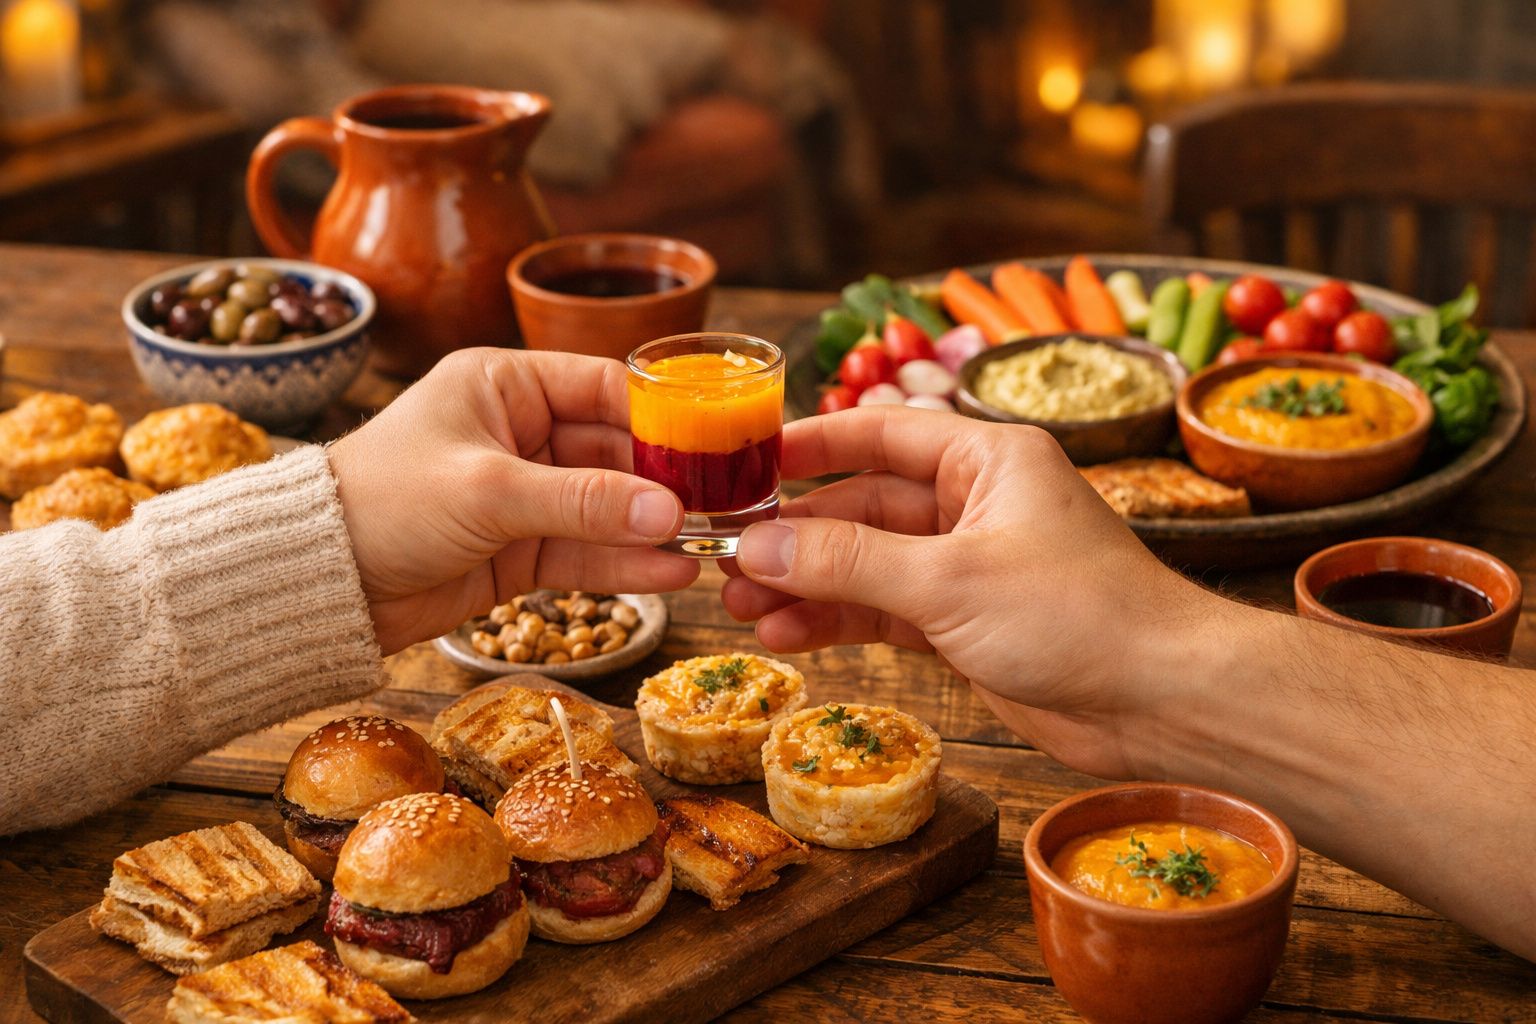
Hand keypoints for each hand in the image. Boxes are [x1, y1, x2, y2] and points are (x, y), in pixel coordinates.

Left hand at [327, 348, 698, 652]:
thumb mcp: (487, 491)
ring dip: (654, 527)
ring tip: (712, 545)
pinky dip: (626, 563)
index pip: (605, 387)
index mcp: (505, 385)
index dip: (663, 417)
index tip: (717, 442)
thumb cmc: (383, 502)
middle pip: (616, 452)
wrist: (317, 580)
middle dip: (668, 481)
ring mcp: (522, 495)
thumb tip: (670, 512)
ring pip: (607, 508)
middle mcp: (520, 433)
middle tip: (725, 504)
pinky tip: (672, 572)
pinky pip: (586, 553)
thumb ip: (582, 502)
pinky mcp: (519, 551)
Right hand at [720, 408, 1217, 779]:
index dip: (810, 444)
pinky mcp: (966, 624)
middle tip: (725, 558)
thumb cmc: (1078, 614)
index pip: (880, 434)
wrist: (1162, 702)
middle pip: (863, 505)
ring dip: (807, 585)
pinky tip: (788, 634)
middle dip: (796, 535)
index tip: (744, 462)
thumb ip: (848, 563)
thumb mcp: (950, 579)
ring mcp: (969, 566)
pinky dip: (839, 622)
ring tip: (739, 608)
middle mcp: (975, 503)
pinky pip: (885, 611)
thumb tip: (755, 547)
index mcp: (986, 459)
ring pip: (867, 565)